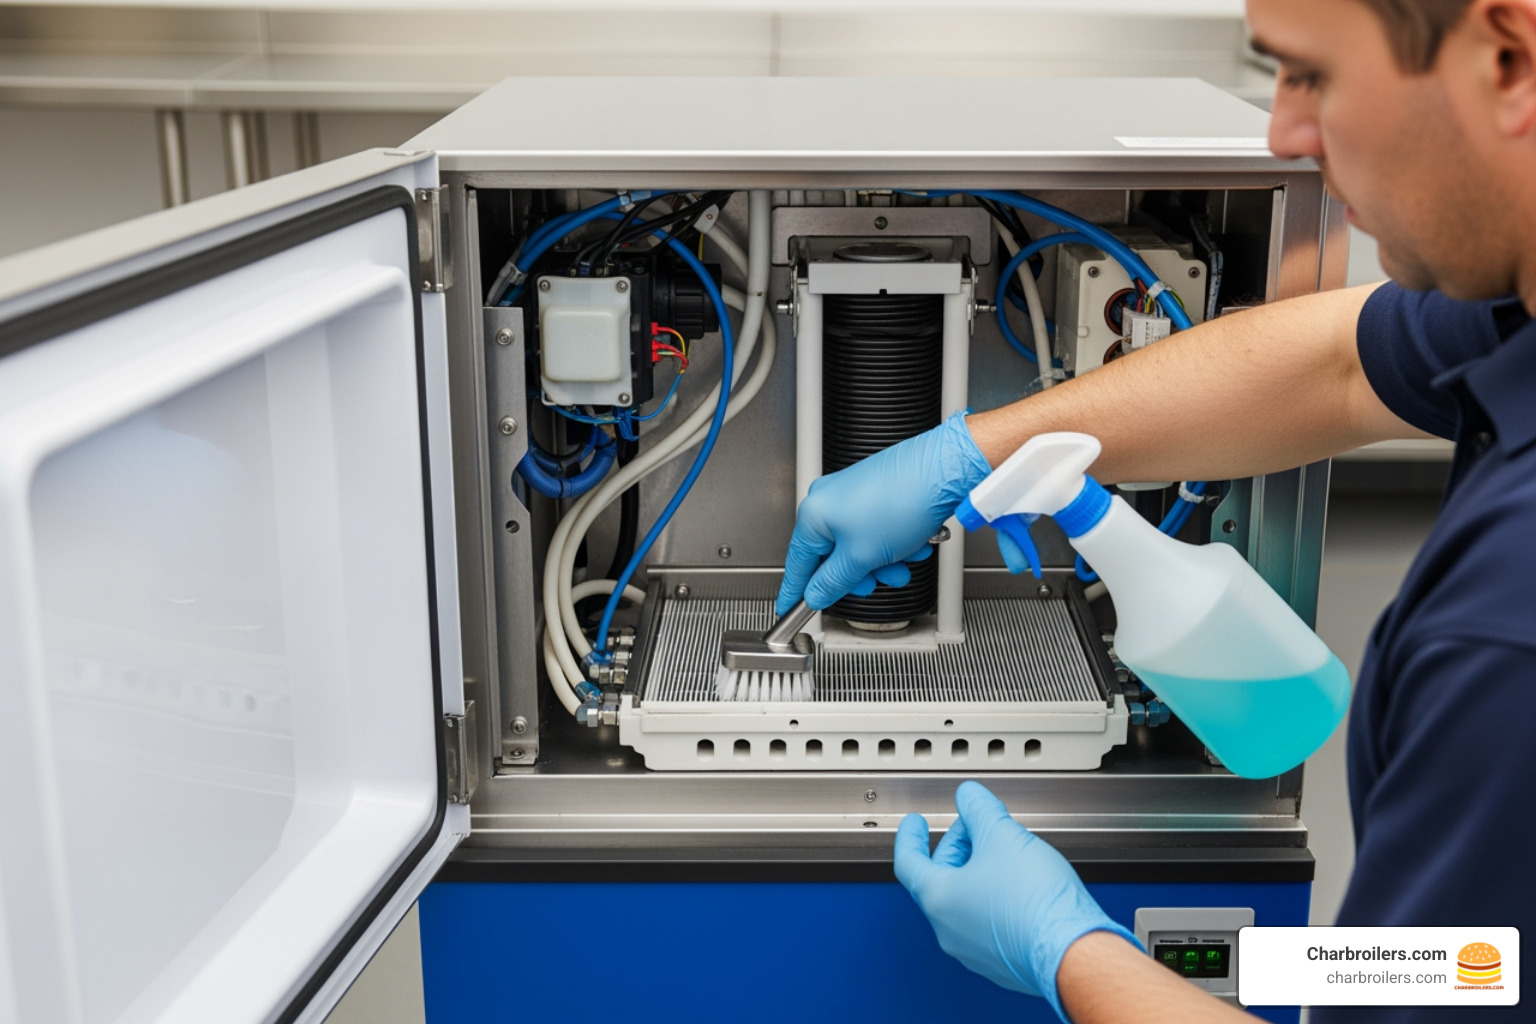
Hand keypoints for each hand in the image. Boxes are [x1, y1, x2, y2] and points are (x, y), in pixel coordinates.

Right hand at [776, 411, 992, 614]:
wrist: (942, 471)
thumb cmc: (901, 499)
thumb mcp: (861, 557)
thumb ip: (833, 582)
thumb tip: (816, 595)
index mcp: (815, 513)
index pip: (798, 563)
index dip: (796, 590)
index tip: (789, 607)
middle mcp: (829, 500)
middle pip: (834, 556)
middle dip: (859, 574)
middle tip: (875, 581)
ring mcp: (854, 495)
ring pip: (860, 546)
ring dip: (883, 560)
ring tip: (904, 559)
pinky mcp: (877, 493)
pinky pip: (877, 531)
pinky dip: (894, 543)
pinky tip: (913, 543)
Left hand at [894, 781, 1140, 1019]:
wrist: (1073, 952)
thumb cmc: (1036, 904)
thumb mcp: (1003, 836)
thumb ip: (980, 810)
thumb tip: (970, 797)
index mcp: (939, 899)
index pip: (908, 862)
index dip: (910, 836)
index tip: (914, 825)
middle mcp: (950, 930)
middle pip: (941, 878)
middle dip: (958, 847)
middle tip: (978, 828)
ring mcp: (975, 951)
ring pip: (966, 902)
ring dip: (979, 872)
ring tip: (1006, 853)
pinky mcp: (1002, 962)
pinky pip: (988, 923)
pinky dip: (994, 898)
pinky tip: (1020, 885)